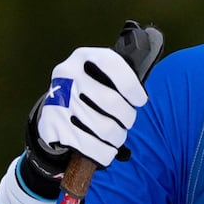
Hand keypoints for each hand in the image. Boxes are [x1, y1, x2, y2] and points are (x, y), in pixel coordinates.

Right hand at [24, 42, 148, 191]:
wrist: (52, 115)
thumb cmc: (89, 93)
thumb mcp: (100, 76)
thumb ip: (121, 73)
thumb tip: (152, 50)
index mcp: (83, 57)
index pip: (112, 64)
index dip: (132, 85)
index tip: (141, 100)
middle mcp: (67, 74)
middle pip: (112, 102)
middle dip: (127, 118)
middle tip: (127, 122)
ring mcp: (58, 100)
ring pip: (105, 129)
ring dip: (117, 138)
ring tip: (116, 136)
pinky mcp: (53, 125)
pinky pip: (90, 146)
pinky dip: (104, 153)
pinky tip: (106, 151)